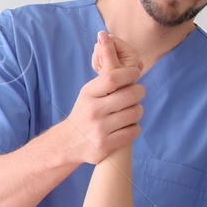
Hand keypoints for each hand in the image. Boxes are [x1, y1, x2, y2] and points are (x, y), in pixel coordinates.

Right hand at [54, 30, 144, 165]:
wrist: (68, 143)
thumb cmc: (85, 112)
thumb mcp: (89, 92)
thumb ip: (108, 78)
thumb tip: (136, 60)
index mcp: (88, 94)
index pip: (113, 77)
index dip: (129, 73)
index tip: (135, 73)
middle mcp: (93, 110)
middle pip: (130, 95)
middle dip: (139, 92)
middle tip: (137, 93)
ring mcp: (99, 129)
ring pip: (135, 113)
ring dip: (137, 110)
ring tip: (131, 110)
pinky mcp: (105, 145)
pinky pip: (133, 131)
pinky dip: (134, 127)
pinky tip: (126, 126)